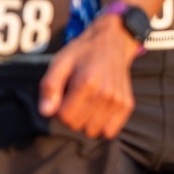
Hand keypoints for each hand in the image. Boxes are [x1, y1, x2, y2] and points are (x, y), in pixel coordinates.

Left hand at [38, 13, 136, 137]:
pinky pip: (109, 131)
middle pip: (77, 126)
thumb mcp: (59, 62)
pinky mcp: (127, 106)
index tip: (62, 97)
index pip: (65, 117)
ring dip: (85, 121)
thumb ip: (50, 87)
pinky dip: (101, 124)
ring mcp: (119, 101)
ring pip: (92, 131)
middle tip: (74, 97)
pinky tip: (98, 109)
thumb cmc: (82, 53)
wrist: (112, 42)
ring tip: (86, 101)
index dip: (58, 110)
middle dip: (70, 115)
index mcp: (87, 83)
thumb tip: (46, 112)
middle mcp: (106, 94)